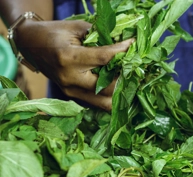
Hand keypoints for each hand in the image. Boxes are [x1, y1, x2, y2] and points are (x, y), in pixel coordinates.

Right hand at [15, 19, 132, 110]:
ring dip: (119, 92)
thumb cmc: (54, 33)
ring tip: (128, 80)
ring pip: (104, 102)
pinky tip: (119, 87)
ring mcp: (71, 90)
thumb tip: (123, 44)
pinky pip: (97, 103)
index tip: (134, 45)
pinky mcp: (72, 96)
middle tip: (132, 67)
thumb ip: (99, 36)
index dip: (122, 51)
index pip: (103, 58)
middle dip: (123, 78)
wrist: (31, 45)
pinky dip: (110, 97)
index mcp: (69, 58)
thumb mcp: (76, 28)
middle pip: (107, 87)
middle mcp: (70, 78)